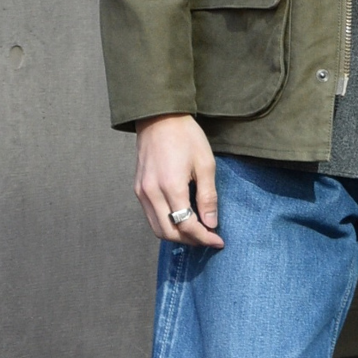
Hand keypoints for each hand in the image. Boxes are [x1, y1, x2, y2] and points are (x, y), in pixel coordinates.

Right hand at [134, 113, 223, 248]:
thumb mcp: (205, 163)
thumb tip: (211, 223)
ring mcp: (142, 192)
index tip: (218, 240)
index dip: (204, 237)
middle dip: (191, 240)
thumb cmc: (186, 136)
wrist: (160, 117)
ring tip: (196, 231)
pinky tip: (180, 218)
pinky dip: (166, 224)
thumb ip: (208, 196)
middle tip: (208, 238)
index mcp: (171, 186)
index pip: (186, 225)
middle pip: (169, 232)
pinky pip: (151, 216)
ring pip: (157, 228)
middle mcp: (152, 193)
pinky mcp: (138, 188)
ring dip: (177, 235)